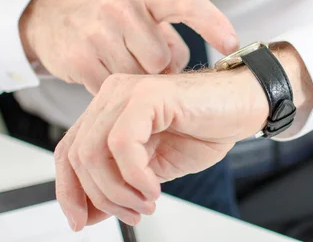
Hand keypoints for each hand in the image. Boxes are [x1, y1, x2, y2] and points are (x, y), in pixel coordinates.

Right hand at [18, 0, 238, 93]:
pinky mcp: (78, 58)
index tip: (231, 42)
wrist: (48, 15)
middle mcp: (119, 6)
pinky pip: (113, 89)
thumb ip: (168, 36)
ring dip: (135, 77)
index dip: (211, 22)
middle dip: (155, 66)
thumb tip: (182, 69)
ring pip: (139, 77)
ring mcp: (96, 31)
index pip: (185, 1)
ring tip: (117, 59)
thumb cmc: (106, 15)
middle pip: (161, 59)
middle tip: (137, 55)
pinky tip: (100, 69)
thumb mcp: (139, 10)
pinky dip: (112, 87)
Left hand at [54, 43, 312, 230]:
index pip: (68, 151)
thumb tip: (88, 212)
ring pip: (93, 152)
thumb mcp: (154, 168)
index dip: (69, 190)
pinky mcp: (148, 95)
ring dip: (118, 191)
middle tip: (131, 213)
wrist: (244, 104)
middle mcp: (112, 96)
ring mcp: (127, 92)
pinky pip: (122, 144)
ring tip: (145, 202)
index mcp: (109, 109)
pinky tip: (153, 187)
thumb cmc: (206, 128)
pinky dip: (134, 176)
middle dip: (100, 197)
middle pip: (76, 155)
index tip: (81, 220)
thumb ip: (120, 184)